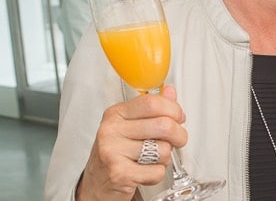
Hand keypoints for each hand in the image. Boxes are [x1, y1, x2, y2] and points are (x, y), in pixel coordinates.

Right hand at [75, 85, 187, 200]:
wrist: (96, 184)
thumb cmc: (116, 153)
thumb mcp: (130, 125)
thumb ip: (152, 108)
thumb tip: (169, 91)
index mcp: (115, 114)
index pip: (152, 103)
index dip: (174, 110)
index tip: (179, 117)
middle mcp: (111, 130)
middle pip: (163, 125)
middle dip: (179, 135)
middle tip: (177, 140)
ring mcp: (113, 151)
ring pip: (163, 150)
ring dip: (166, 157)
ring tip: (153, 158)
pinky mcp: (119, 173)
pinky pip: (157, 171)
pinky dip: (157, 174)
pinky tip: (145, 172)